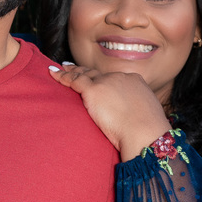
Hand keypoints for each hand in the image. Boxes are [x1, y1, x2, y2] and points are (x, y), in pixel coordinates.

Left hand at [48, 64, 171, 159]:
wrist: (145, 134)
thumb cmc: (147, 133)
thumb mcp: (145, 115)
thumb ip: (134, 111)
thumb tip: (129, 118)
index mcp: (134, 81)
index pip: (113, 78)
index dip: (101, 78)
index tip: (94, 78)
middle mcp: (120, 77)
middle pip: (97, 73)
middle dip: (84, 71)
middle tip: (71, 68)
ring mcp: (107, 82)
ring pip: (84, 74)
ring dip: (70, 71)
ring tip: (59, 70)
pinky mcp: (95, 90)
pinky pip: (74, 81)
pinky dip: (62, 77)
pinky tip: (53, 75)